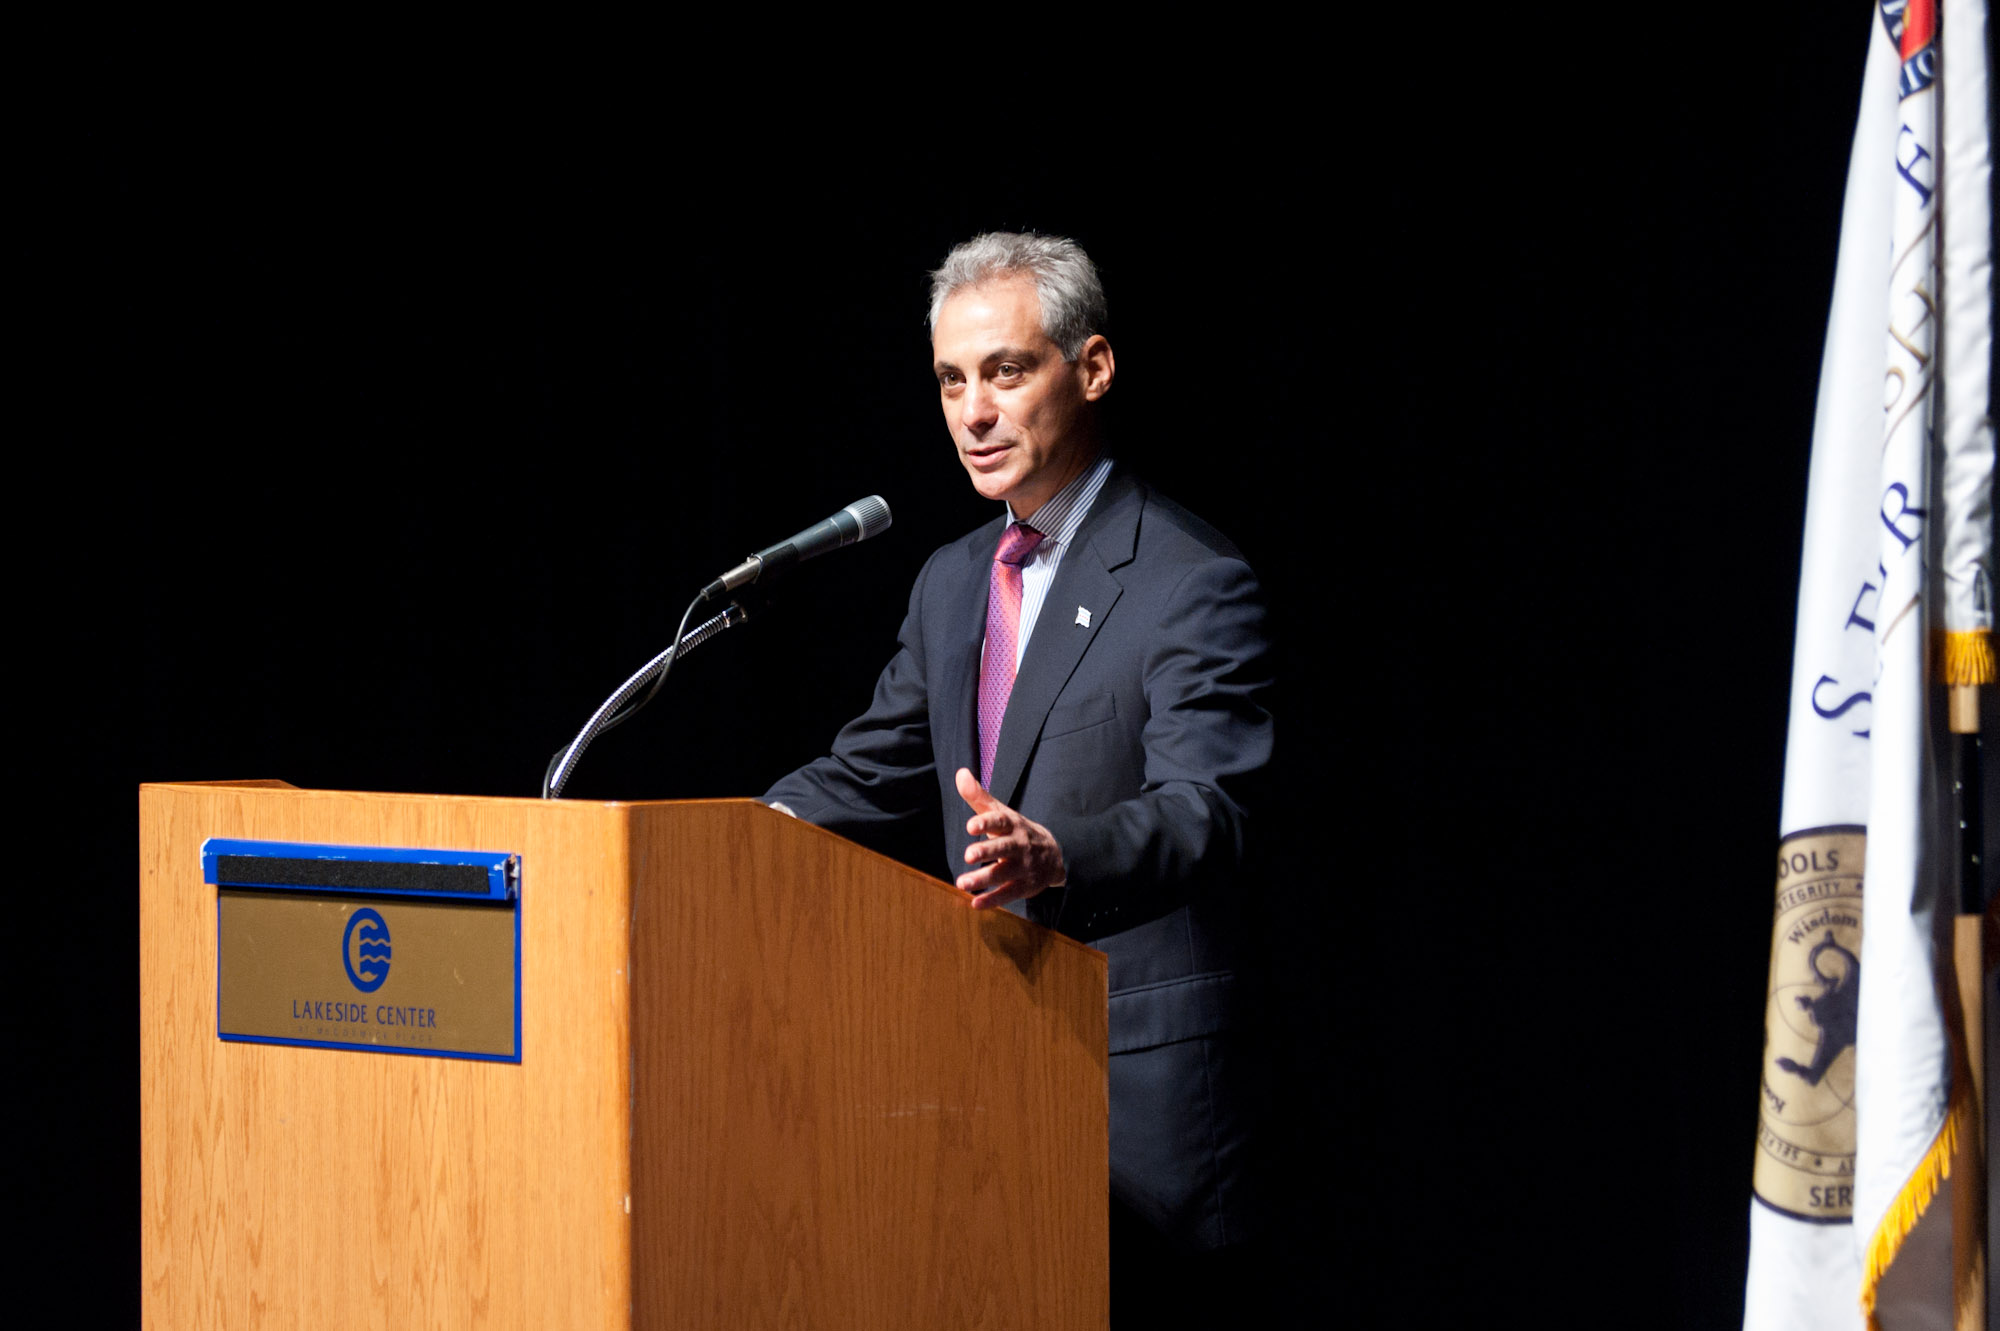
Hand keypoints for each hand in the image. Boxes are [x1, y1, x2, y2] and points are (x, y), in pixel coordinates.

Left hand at [954, 767, 1065, 909]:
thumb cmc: (1016, 830)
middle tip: (968, 855)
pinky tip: (975, 903)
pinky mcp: (1025, 886)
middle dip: (987, 851)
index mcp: (1012, 824)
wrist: (1055, 853)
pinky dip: (993, 900)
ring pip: (1004, 873)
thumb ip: (979, 796)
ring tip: (961, 883)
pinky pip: (1009, 893)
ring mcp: (1024, 866)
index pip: (999, 821)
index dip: (986, 823)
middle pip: (1003, 847)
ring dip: (983, 879)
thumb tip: (960, 773)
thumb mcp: (1001, 812)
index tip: (970, 826)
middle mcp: (1019, 844)